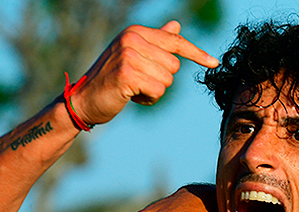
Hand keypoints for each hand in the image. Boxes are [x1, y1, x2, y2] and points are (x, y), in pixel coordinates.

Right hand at [69, 21, 217, 126]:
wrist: (84, 100)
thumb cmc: (111, 79)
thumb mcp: (134, 56)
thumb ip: (156, 42)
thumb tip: (176, 26)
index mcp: (136, 32)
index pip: (175, 42)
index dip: (197, 53)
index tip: (214, 63)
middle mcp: (132, 39)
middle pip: (174, 66)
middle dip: (161, 79)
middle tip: (139, 82)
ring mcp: (129, 56)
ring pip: (167, 80)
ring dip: (154, 91)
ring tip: (133, 89)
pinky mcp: (127, 74)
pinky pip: (157, 91)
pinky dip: (148, 99)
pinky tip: (131, 96)